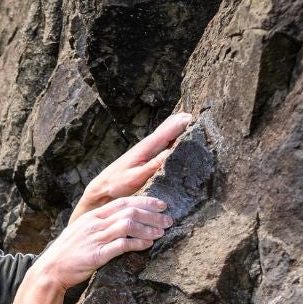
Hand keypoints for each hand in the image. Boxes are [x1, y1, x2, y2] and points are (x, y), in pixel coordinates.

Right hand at [29, 195, 173, 290]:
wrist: (50, 271)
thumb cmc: (67, 254)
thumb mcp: (81, 232)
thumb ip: (99, 225)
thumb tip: (121, 222)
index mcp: (92, 216)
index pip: (123, 202)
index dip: (145, 201)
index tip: (161, 205)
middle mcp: (94, 224)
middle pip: (129, 211)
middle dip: (152, 215)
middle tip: (168, 221)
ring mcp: (95, 238)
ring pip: (127, 225)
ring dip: (148, 228)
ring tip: (161, 233)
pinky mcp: (96, 255)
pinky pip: (121, 245)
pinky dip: (137, 243)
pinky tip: (147, 244)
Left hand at [73, 112, 192, 221]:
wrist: (103, 187)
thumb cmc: (117, 183)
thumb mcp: (137, 177)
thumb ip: (154, 165)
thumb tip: (171, 153)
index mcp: (146, 147)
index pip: (167, 131)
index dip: (182, 124)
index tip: (196, 117)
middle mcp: (147, 145)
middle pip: (168, 128)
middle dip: (183, 121)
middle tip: (200, 116)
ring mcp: (147, 149)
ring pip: (166, 133)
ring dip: (179, 127)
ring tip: (194, 121)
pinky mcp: (147, 155)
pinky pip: (163, 142)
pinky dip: (173, 137)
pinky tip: (180, 137)